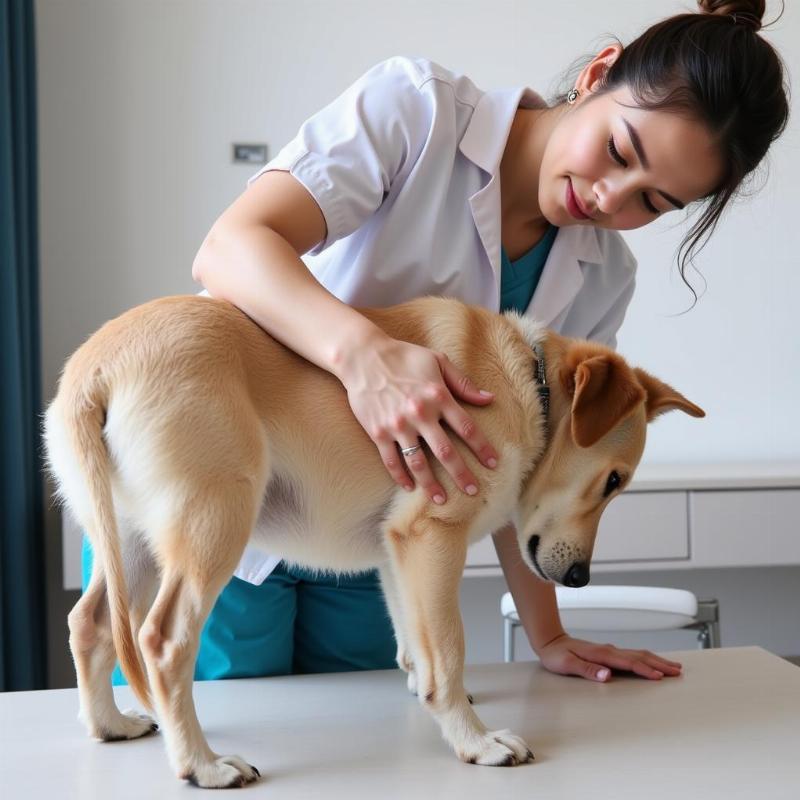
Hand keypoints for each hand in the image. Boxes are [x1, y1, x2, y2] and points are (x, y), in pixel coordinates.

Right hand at [339, 335, 498, 503]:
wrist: (362, 356)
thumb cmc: (403, 356)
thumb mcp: (438, 361)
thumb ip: (463, 383)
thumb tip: (489, 399)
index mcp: (438, 396)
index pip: (466, 428)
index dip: (482, 448)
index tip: (492, 463)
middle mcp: (420, 414)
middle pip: (446, 451)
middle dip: (461, 473)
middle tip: (473, 490)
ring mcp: (398, 425)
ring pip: (418, 462)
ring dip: (431, 484)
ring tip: (441, 499)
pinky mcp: (378, 432)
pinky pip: (391, 460)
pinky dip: (400, 476)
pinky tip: (409, 487)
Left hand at [536, 633, 682, 681]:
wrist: (550, 641)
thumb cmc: (556, 655)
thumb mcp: (567, 664)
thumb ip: (587, 670)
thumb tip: (606, 675)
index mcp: (601, 654)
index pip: (628, 663)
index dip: (645, 670)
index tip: (660, 676)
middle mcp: (608, 650)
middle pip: (639, 656)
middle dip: (659, 664)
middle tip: (677, 672)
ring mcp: (610, 650)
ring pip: (638, 654)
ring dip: (656, 660)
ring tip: (673, 666)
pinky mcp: (609, 652)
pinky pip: (633, 655)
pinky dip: (647, 658)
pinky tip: (652, 662)